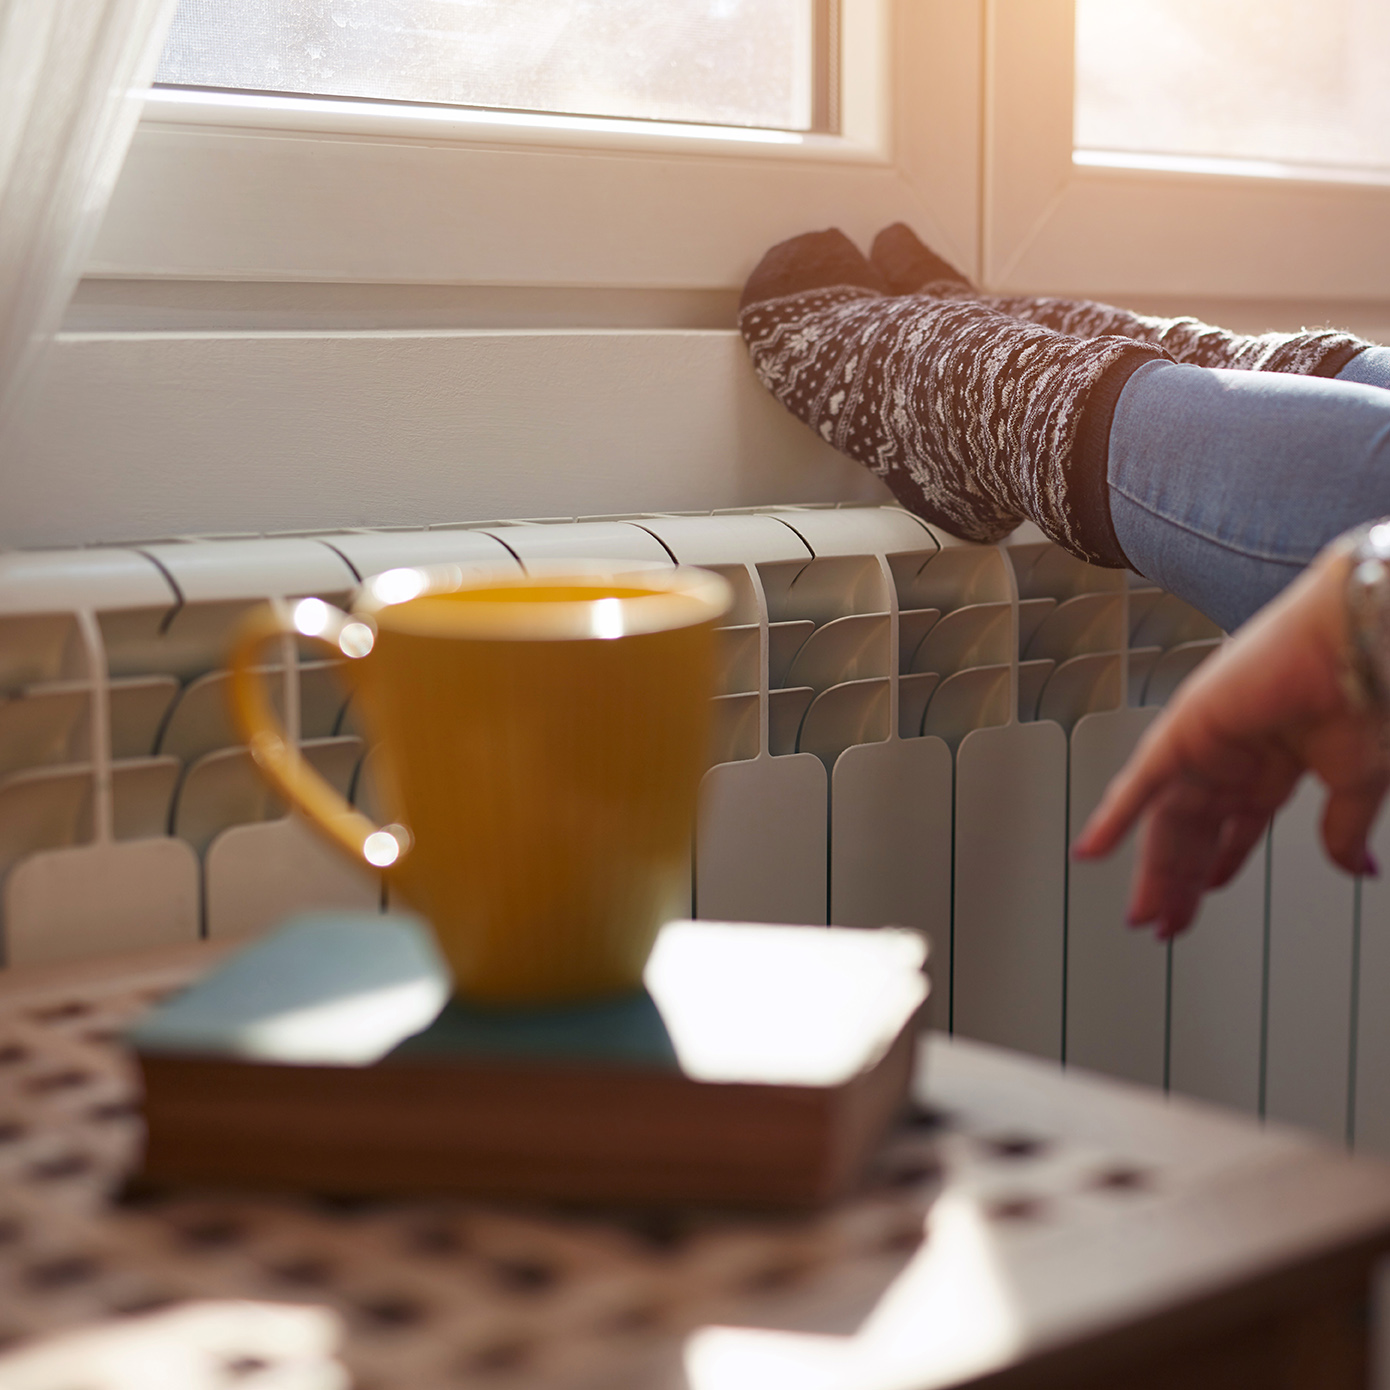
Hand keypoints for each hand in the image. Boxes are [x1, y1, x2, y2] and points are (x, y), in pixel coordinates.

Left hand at [1072, 545, 1389, 937]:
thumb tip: (1354, 868)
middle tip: (1161, 924)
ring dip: (1153, 870)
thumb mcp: (1358, 783)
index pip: (1232, 829)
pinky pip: (1139, 783)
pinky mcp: (1184, 730)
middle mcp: (1233, 758)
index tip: (1201, 897)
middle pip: (1191, 832)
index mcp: (1273, 768)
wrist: (1364, 642)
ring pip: (1164, 819)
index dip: (1215, 866)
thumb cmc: (1370, 694)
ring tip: (1143, 915)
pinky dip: (1113, 819)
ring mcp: (1205, 745)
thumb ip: (1343, 830)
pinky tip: (1091, 852)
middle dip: (1177, 881)